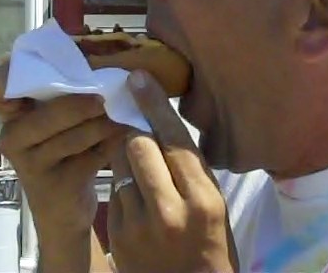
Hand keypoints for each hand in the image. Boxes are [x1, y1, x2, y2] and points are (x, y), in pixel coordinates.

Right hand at [0, 61, 123, 237]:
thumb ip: (63, 92)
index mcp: (10, 115)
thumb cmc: (61, 153)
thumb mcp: (55, 121)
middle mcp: (12, 139)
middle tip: (104, 97)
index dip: (13, 75)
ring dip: (102, 124)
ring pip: (72, 136)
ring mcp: (30, 165)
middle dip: (80, 104)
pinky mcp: (55, 187)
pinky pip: (90, 158)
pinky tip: (125, 134)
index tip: (47, 72)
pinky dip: (111, 143)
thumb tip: (101, 56)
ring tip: (121, 114)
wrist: (63, 211)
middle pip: (47, 113)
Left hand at [107, 71, 237, 272]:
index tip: (137, 79)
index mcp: (203, 198)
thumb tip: (162, 128)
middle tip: (135, 123)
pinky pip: (114, 193)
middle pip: (139, 147)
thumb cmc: (211, 247)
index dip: (154, 105)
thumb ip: (191, 170)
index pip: (174, 140)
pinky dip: (122, 187)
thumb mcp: (214, 207)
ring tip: (142, 171)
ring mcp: (138, 224)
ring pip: (121, 168)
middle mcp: (169, 210)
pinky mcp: (116, 234)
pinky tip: (137, 200)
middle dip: (135, 132)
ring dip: (127, 161)